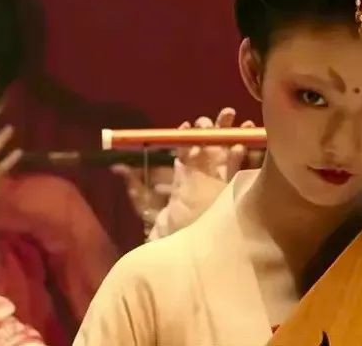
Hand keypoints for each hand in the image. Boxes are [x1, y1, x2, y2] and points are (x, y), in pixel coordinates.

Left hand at [116, 108, 250, 234]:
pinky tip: (245, 145)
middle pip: (212, 144)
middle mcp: (204, 174)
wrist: (185, 247)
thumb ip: (135, 186)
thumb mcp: (147, 204)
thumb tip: (116, 167)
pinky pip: (241, 169)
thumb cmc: (167, 227)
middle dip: (217, 128)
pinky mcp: (234, 190)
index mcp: (184, 173)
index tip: (190, 125)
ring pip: (229, 153)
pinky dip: (245, 155)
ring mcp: (220, 181)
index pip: (187, 147)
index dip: (189, 135)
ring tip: (241, 122)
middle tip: (225, 114)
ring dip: (234, 136)